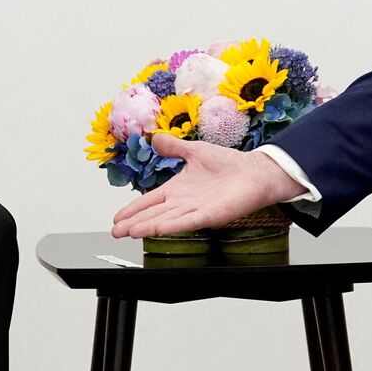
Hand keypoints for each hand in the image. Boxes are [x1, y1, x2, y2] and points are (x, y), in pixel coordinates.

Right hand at [111, 134, 306, 237]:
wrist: (256, 172)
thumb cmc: (229, 164)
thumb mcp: (194, 150)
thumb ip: (173, 146)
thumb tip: (154, 138)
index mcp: (179, 189)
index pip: (150, 201)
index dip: (133, 210)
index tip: (117, 218)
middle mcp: (185, 202)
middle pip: (154, 215)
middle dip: (133, 223)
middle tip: (115, 232)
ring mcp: (197, 210)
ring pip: (167, 221)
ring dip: (147, 227)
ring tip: (129, 233)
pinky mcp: (212, 215)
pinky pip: (189, 221)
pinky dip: (173, 226)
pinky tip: (158, 230)